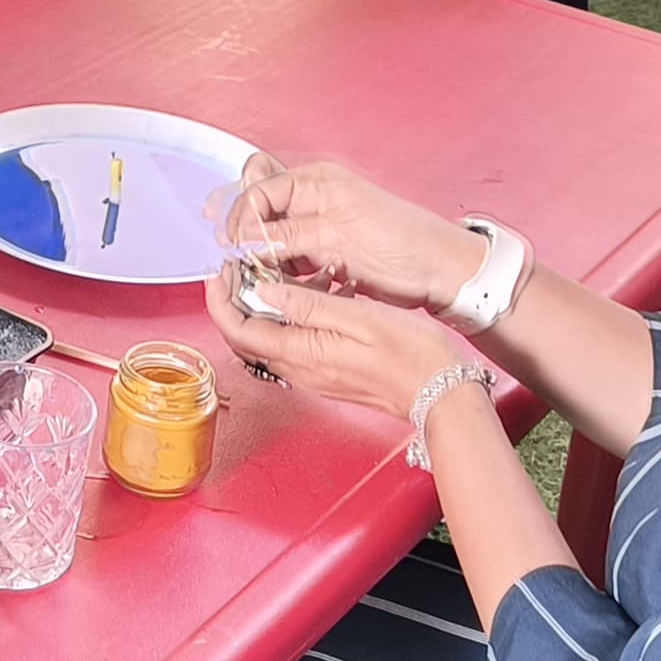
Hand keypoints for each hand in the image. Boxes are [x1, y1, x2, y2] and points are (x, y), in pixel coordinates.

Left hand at [206, 264, 476, 427]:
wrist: (441, 392)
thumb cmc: (411, 355)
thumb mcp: (359, 318)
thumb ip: (308, 305)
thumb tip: (264, 292)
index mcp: (303, 354)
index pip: (239, 331)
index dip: (220, 300)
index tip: (219, 271)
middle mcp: (300, 370)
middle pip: (246, 338)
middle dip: (233, 302)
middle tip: (238, 269)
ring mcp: (313, 375)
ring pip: (268, 341)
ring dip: (261, 309)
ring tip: (274, 275)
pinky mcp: (326, 374)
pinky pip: (292, 345)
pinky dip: (289, 319)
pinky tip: (312, 295)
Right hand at [220, 156, 490, 311]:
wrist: (438, 270)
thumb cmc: (400, 243)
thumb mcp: (336, 236)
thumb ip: (286, 235)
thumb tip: (244, 239)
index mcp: (315, 181)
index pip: (259, 190)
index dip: (240, 217)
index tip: (233, 246)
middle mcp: (312, 198)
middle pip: (260, 210)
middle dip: (245, 234)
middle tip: (237, 259)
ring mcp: (317, 225)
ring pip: (271, 237)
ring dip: (263, 256)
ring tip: (261, 274)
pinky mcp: (323, 251)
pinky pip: (289, 258)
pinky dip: (282, 270)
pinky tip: (285, 281)